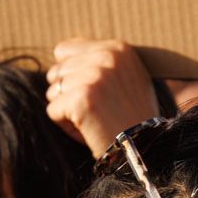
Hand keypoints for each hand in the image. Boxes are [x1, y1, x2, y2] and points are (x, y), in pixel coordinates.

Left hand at [46, 39, 160, 157]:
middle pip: (57, 72)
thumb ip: (99, 61)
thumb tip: (60, 54)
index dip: (71, 75)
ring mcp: (94, 76)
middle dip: (69, 95)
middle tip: (97, 111)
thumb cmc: (132, 118)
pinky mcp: (82, 98)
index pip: (64, 51)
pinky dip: (66, 125)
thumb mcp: (126, 78)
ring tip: (95, 120)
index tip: (93, 93)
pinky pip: (53, 111)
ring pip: (53, 92)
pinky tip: (89, 130)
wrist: (145, 148)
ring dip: (68, 111)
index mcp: (117, 48)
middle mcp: (106, 56)